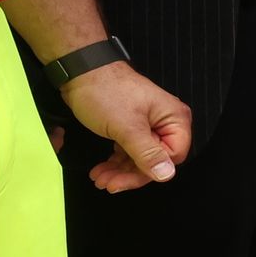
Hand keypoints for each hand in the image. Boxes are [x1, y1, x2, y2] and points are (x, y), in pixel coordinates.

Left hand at [61, 62, 190, 193]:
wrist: (81, 73)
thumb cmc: (106, 93)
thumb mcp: (127, 127)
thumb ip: (148, 153)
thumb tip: (167, 174)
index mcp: (174, 118)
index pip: (173, 155)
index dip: (150, 171)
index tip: (124, 180)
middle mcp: (165, 122)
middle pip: (156, 159)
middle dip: (130, 173)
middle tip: (107, 183)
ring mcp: (148, 125)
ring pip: (140, 158)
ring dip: (120, 171)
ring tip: (99, 178)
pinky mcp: (131, 127)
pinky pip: (130, 151)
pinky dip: (116, 162)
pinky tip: (102, 169)